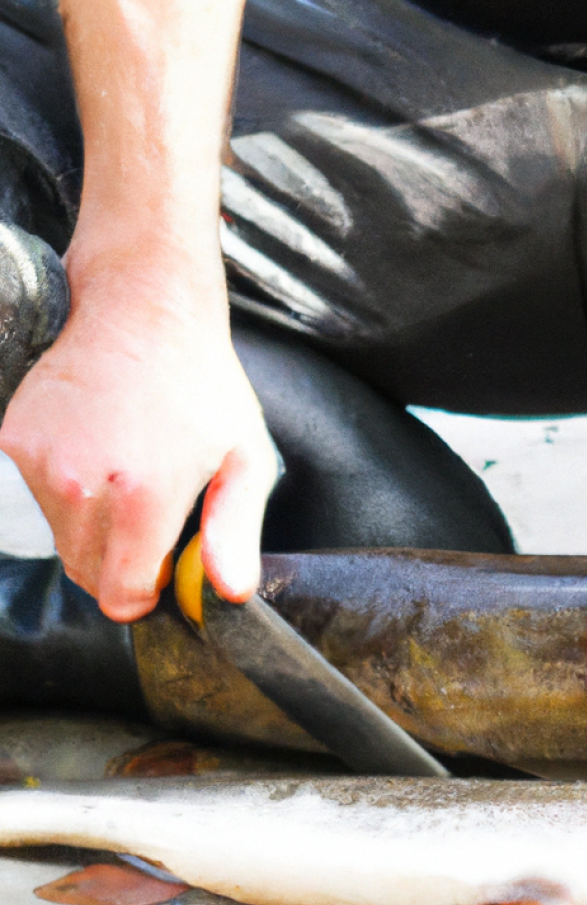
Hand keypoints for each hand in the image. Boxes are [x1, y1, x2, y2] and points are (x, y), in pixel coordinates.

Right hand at [0, 238, 277, 621]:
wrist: (143, 310)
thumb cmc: (204, 388)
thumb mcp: (246, 460)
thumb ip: (235, 532)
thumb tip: (230, 592)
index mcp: (142, 496)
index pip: (121, 594)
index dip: (147, 594)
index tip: (163, 575)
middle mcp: (80, 483)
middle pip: (86, 573)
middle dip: (121, 563)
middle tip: (156, 517)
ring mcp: (38, 460)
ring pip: (61, 536)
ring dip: (93, 526)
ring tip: (131, 472)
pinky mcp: (12, 438)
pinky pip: (39, 496)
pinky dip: (67, 488)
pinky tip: (100, 448)